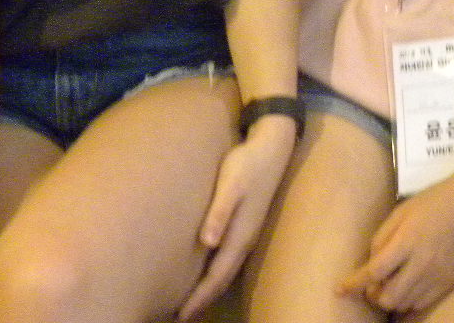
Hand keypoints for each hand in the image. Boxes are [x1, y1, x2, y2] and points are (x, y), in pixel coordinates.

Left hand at [176, 120, 297, 320]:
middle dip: (203, 299)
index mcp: (240, 235)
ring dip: (210, 289)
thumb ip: (219, 212)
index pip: (216, 276)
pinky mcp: (247, 225)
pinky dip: (216, 273)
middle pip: (222, 279)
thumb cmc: (247, 164)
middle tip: (181, 316)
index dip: (199, 297)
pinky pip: (229, 260)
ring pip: (227, 271)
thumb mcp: (231, 184)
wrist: (273, 147)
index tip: (180, 315)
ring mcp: (248, 233)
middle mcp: (245, 240)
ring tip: (191, 301)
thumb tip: (207, 243)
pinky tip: (208, 271)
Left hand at [339, 172, 453, 314]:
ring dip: (390, 299)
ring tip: (389, 285)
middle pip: (387, 296)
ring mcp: (438, 274)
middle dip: (373, 295)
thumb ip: (381, 239)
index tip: (340, 290)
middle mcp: (423, 262)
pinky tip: (406, 289)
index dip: (354, 284)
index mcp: (408, 240)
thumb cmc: (432, 202)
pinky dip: (408, 301)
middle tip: (372, 284)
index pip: (374, 272)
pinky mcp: (450, 280)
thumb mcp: (400, 212)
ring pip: (404, 304)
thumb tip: (370, 265)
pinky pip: (422, 303)